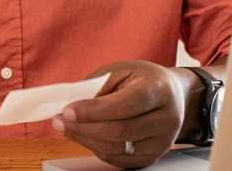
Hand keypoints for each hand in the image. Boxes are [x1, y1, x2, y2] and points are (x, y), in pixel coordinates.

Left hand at [52, 61, 188, 168]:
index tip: (67, 110)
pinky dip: (96, 148)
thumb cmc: (143, 80)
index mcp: (159, 90)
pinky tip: (84, 136)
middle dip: (84, 127)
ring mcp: (162, 141)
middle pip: (120, 131)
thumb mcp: (120, 71)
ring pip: (117, 148)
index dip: (93, 110)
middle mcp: (166, 118)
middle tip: (59, 120)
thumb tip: (67, 104)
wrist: (172, 96)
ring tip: (66, 128)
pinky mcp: (152, 156)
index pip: (125, 105)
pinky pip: (118, 159)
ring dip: (85, 139)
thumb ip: (95, 87)